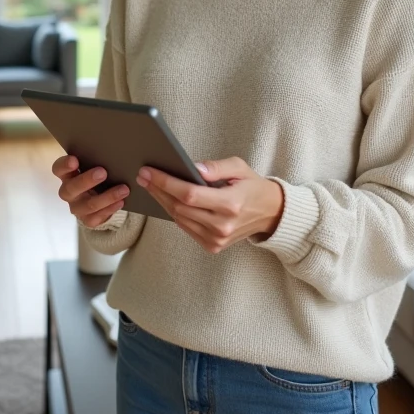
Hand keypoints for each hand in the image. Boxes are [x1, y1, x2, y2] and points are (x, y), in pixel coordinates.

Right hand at [52, 155, 130, 227]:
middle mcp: (68, 192)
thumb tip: (114, 149)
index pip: (58, 169)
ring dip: (107, 196)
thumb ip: (98, 159)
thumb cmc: (99, 174)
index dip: (64, 165)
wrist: (103, 198)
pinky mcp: (87, 219)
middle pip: (71, 188)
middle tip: (103, 172)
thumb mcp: (96, 165)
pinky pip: (96, 217)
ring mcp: (77, 207)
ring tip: (123, 189)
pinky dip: (110, 209)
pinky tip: (121, 202)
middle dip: (86, 180)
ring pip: (88, 205)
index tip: (74, 160)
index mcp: (67, 175)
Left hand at [137, 157, 284, 253]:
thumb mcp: (239, 167)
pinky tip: (166, 199)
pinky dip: (174, 213)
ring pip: (179, 219)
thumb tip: (193, 167)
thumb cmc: (252, 186)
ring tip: (151, 185)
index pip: (189, 194)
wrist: (270, 213)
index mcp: (231, 204)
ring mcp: (218, 239)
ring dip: (162, 201)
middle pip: (180, 207)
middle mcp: (223, 225)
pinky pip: (186, 228)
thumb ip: (216, 167)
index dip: (165, 183)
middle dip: (158, 190)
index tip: (148, 172)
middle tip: (143, 175)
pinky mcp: (213, 246)